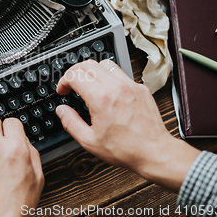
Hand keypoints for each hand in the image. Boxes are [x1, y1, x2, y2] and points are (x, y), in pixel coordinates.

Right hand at [55, 59, 199, 191]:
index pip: (74, 75)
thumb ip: (71, 123)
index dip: (63, 81)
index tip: (63, 90)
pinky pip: (121, 73)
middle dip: (74, 72)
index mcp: (100, 98)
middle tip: (71, 84)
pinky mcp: (140, 88)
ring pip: (105, 64)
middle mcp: (116, 87)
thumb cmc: (125, 149)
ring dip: (93, 70)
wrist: (154, 152)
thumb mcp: (89, 141)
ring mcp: (130, 85)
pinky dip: (110, 77)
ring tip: (89, 83)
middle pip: (88, 64)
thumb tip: (61, 111)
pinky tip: (108, 90)